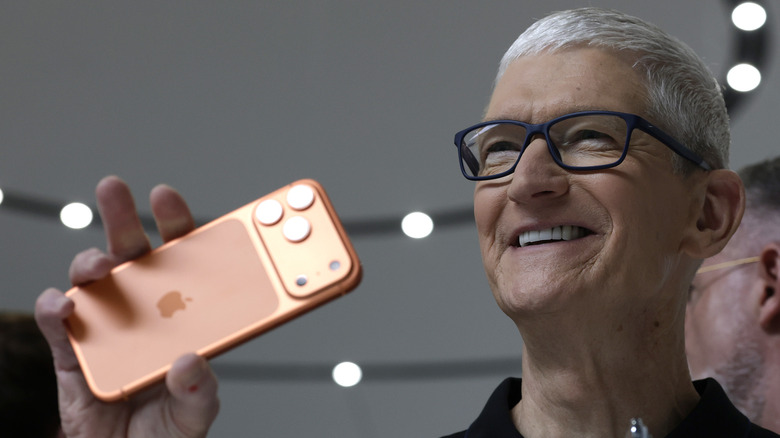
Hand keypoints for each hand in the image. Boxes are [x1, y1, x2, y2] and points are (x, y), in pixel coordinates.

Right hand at [35, 176, 219, 437]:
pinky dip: (55, 308)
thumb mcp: (196, 415)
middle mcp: (143, 312)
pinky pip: (56, 321)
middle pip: (132, 255)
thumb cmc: (164, 432)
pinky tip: (65, 306)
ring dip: (90, 261)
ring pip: (92, 279)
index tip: (166, 197)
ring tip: (98, 265)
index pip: (181, 260)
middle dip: (121, 217)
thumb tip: (190, 360)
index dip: (175, 224)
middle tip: (114, 188)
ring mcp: (105, 327)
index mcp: (180, 314)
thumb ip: (200, 391)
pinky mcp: (72, 352)